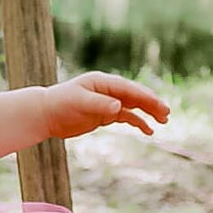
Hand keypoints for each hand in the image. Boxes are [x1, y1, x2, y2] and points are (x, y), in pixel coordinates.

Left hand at [43, 73, 169, 140]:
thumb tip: (119, 108)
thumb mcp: (79, 103)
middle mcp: (108, 90)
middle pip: (135, 96)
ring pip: (133, 106)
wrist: (46, 114)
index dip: (145, 96)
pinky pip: (126, 116)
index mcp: (103, 82)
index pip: (129, 89)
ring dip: (148, 112)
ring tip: (163, 121)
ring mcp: (108, 102)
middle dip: (151, 104)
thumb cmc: (60, 104)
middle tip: (166, 114)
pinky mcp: (105, 114)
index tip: (159, 105)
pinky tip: (148, 130)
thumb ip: (100, 105)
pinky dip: (138, 122)